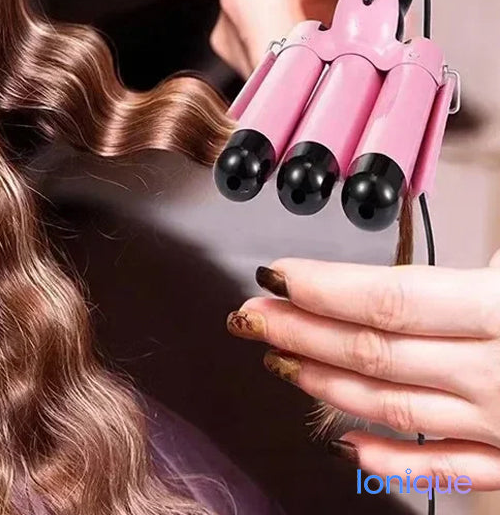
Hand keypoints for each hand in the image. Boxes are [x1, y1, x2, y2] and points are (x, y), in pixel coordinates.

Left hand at [227, 255, 499, 489]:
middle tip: (252, 316)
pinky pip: (440, 470)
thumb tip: (398, 258)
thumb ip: (466, 265)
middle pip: (373, 351)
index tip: (276, 276)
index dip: (321, 289)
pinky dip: (385, 460)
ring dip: (324, 382)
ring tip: (278, 359)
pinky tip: (339, 443)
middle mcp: (494, 372)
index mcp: (498, 311)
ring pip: (391, 406)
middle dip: (299, 331)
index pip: (388, 300)